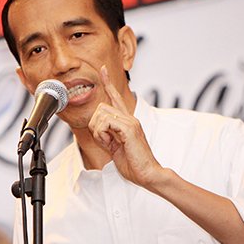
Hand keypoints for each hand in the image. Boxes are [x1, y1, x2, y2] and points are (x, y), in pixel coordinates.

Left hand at [88, 66, 162, 188]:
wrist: (148, 174)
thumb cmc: (134, 164)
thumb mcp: (116, 147)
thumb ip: (108, 135)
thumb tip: (98, 127)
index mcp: (127, 121)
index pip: (116, 97)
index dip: (108, 83)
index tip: (102, 69)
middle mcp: (129, 118)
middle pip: (101, 107)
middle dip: (95, 125)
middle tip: (105, 140)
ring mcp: (131, 122)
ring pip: (101, 115)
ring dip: (99, 132)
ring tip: (110, 144)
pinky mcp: (130, 129)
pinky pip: (106, 123)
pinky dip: (103, 135)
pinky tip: (112, 144)